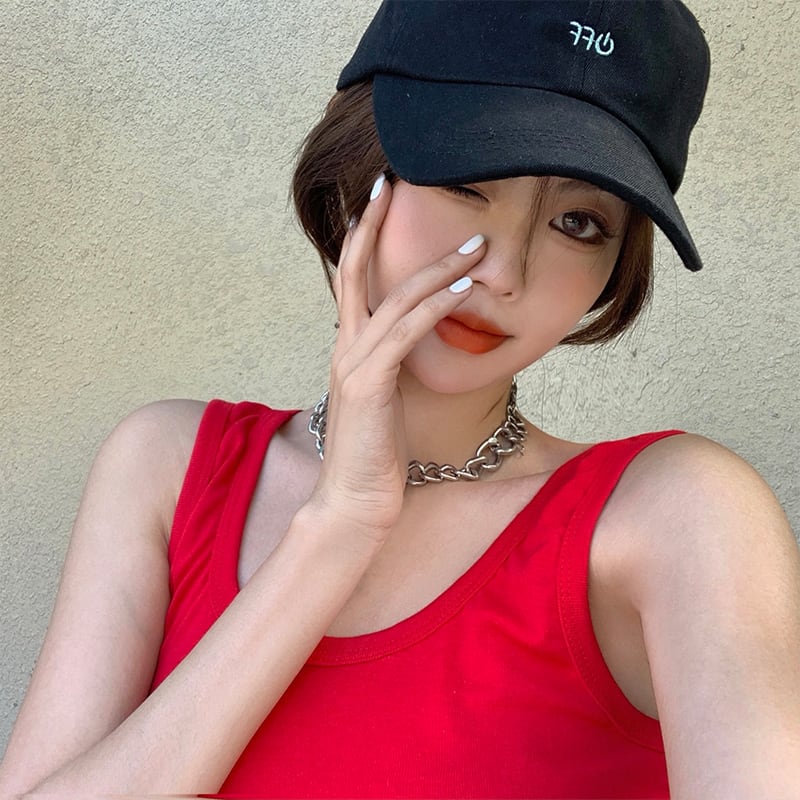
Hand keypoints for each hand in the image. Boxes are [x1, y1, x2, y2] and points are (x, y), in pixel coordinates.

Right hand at [307, 174, 485, 541]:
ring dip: (437, 267)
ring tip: (475, 243)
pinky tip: (462, 288)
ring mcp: (354, 364)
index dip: (363, 236)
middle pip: (357, 270)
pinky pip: (406, 333)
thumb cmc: (374, 455)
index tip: (379, 199)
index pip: (353, 280)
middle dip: (377, 224)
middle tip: (397, 180)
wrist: (354, 503)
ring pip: (395, 298)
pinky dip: (434, 307)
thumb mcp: (385, 399)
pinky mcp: (369, 385)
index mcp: (351, 348)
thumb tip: (414, 342)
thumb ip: (393, 365)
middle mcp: (346, 347)